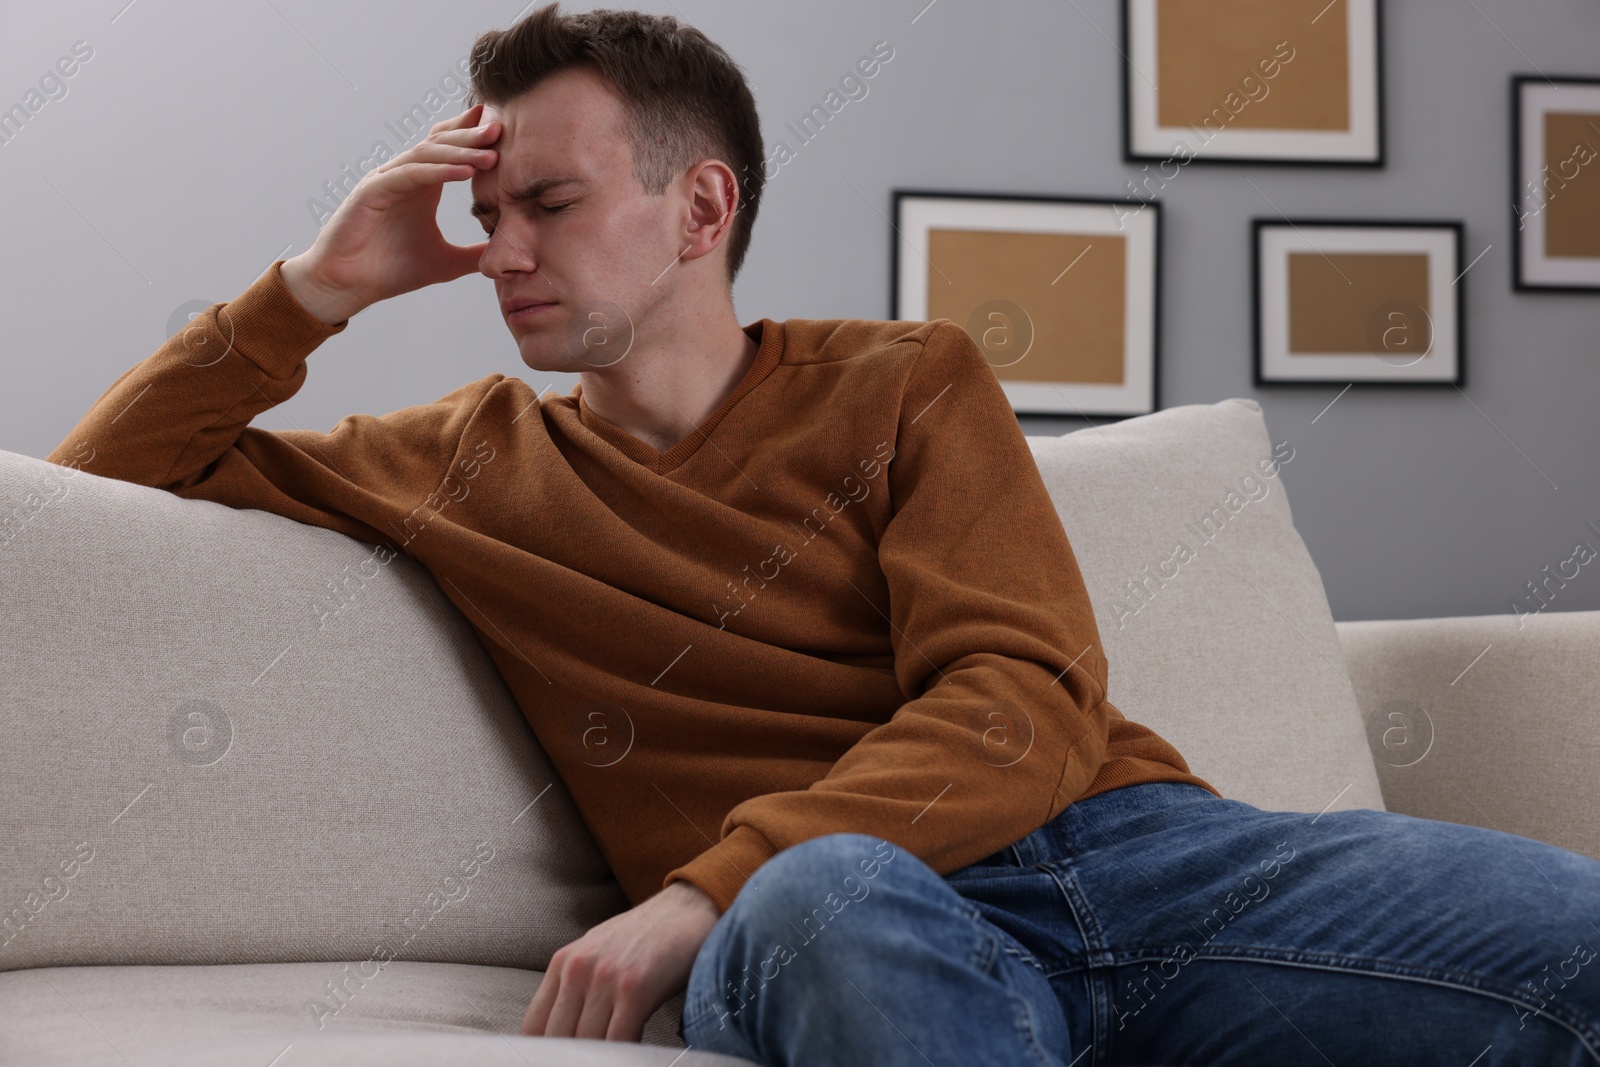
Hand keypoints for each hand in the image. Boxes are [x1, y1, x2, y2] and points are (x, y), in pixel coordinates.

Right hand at [280, 102, 501, 324]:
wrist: (348, 287)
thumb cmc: (389, 271)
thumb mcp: (445, 263)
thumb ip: (472, 255)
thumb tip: (504, 253)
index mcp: (421, 187)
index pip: (447, 150)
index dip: (471, 137)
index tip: (504, 132)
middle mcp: (403, 177)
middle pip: (440, 144)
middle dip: (471, 136)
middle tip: (502, 129)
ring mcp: (386, 181)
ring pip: (426, 155)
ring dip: (460, 152)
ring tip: (490, 153)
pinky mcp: (372, 192)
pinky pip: (410, 175)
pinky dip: (438, 171)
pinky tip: (464, 172)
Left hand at [521, 879, 721, 1041]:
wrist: (690, 906)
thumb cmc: (648, 936)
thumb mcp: (599, 953)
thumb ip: (576, 988)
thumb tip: (565, 1034)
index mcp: (564, 962)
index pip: (534, 1026)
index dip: (546, 1052)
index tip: (562, 1060)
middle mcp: (578, 969)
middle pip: (558, 1039)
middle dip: (573, 1058)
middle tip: (590, 1061)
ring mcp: (605, 978)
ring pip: (586, 1044)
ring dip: (600, 1059)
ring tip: (613, 1059)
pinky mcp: (635, 989)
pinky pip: (618, 1040)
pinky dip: (624, 1055)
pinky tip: (634, 1054)